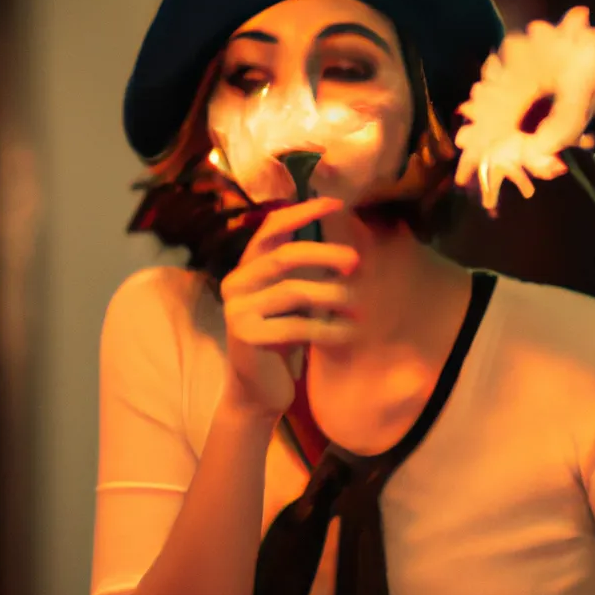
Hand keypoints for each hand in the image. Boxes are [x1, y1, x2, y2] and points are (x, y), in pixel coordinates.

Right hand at [220, 197, 358, 417]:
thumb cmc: (282, 340)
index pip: (271, 230)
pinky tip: (350, 332)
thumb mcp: (293, 301)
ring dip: (333, 296)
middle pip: (284, 257)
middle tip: (356, 261)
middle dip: (324, 254)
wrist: (259, 390)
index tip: (335, 204)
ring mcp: (237, 310)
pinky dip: (329, 328)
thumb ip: (305, 274)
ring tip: (359, 306)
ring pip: (294, 292)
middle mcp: (236, 284)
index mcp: (245, 268)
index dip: (302, 213)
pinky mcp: (247, 337)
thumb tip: (345, 246)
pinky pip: (297, 326)